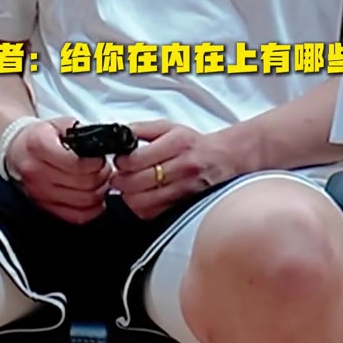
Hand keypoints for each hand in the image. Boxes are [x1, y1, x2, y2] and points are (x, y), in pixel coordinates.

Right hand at [6, 116, 111, 224]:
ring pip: (81, 201)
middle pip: (82, 184)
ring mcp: (39, 192)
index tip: (100, 158)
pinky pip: (75, 216)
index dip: (96, 162)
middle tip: (105, 168)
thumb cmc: (40, 137)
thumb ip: (80, 132)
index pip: (76, 164)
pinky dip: (91, 210)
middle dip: (101, 176)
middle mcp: (37, 172)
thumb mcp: (59, 124)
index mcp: (40, 146)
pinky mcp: (44, 206)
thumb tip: (101, 144)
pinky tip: (96, 199)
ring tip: (101, 181)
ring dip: (99, 192)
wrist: (17, 152)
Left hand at [112, 120, 235, 219]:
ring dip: (128, 196)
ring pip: (142, 202)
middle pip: (137, 182)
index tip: (120, 160)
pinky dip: (140, 207)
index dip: (122, 161)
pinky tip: (141, 197)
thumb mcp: (168, 127)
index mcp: (176, 143)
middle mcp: (182, 167)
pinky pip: (151, 214)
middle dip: (120, 180)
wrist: (222, 159)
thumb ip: (142, 129)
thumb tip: (120, 136)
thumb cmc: (192, 144)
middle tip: (120, 175)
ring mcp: (183, 190)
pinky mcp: (182, 207)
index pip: (137, 159)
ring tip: (129, 187)